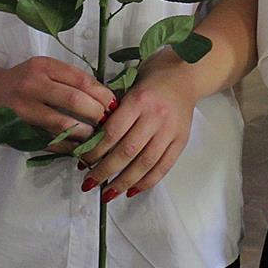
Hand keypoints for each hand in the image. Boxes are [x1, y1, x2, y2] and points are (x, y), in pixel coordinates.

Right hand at [0, 56, 115, 147]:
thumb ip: (68, 80)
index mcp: (43, 66)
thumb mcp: (42, 70)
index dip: (102, 94)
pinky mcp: (17, 130)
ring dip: (85, 133)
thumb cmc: (20, 81)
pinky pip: (49, 141)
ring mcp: (23, 109)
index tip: (116, 104)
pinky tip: (79, 148)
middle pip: (74, 100)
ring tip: (97, 137)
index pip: (81, 79)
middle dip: (98, 114)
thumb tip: (105, 97)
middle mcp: (32, 85)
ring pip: (62, 124)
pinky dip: (67, 147)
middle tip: (111, 123)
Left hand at [78, 70, 196, 201]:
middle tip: (89, 182)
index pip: (112, 132)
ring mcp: (171, 130)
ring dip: (124, 182)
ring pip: (145, 163)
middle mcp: (156, 116)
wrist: (185, 74)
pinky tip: (132, 190)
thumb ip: (114, 111)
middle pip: (127, 151)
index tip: (82, 161)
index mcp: (139, 100)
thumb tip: (92, 139)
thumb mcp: (129, 85)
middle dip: (105, 171)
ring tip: (108, 193)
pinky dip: (147, 182)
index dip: (95, 151)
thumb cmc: (152, 78)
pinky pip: (164, 166)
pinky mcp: (181, 140)